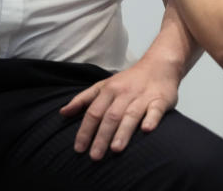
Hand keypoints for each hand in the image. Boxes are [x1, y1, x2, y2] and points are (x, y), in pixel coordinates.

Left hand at [59, 58, 179, 159]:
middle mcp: (124, 93)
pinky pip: (155, 110)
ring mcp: (143, 96)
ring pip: (131, 115)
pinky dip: (151, 119)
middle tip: (95, 157)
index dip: (85, 130)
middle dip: (102, 137)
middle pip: (110, 116)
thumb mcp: (103, 85)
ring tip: (115, 149)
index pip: (93, 112)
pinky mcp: (160, 100)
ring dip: (123, 132)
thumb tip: (63, 112)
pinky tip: (147, 130)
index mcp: (109, 90)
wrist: (159, 65)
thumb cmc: (128, 80)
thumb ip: (83, 99)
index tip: (79, 149)